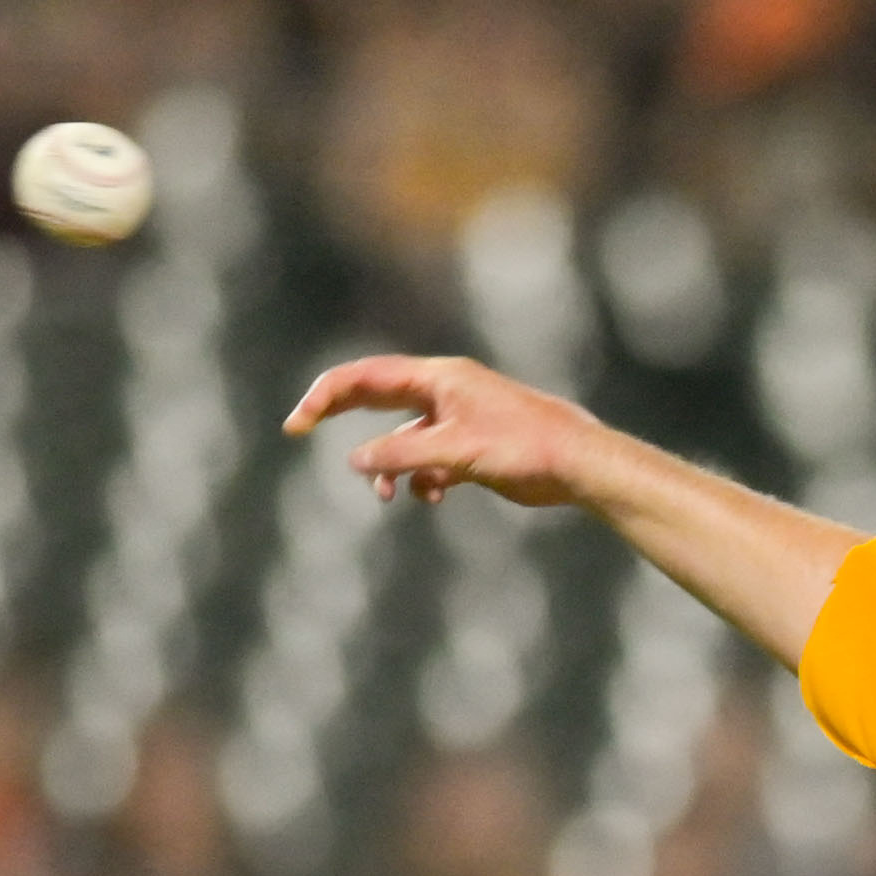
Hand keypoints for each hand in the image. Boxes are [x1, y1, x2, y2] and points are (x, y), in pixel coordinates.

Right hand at [281, 354, 600, 508]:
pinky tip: (429, 499)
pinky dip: (420, 479)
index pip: (366, 377)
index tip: (296, 422)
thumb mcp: (457, 453)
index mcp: (438, 378)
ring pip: (403, 437)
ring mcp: (457, 419)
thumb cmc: (526, 448)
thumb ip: (404, 456)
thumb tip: (355, 461)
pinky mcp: (473, 447)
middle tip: (298, 427)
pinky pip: (429, 460)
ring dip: (388, 465)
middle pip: (376, 396)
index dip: (326, 395)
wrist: (578, 465)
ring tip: (383, 495)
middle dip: (340, 416)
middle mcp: (444, 392)